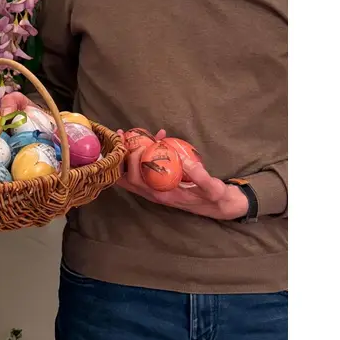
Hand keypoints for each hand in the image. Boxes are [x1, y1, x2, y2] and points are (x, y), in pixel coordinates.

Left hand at [115, 132, 249, 220]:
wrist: (219, 205)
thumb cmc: (214, 197)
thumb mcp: (212, 188)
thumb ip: (200, 176)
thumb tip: (183, 158)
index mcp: (163, 194)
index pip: (136, 180)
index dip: (132, 162)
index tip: (142, 145)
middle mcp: (154, 193)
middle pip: (126, 177)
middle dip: (121, 156)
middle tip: (123, 135)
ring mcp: (155, 189)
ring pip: (131, 174)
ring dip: (126, 156)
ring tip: (127, 135)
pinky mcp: (160, 183)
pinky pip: (144, 170)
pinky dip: (142, 156)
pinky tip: (153, 139)